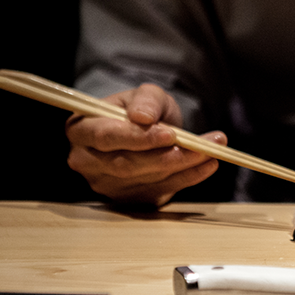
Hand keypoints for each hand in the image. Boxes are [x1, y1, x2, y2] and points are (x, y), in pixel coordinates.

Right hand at [66, 83, 224, 206]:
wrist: (147, 132)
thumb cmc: (140, 111)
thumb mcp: (145, 95)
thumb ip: (146, 100)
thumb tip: (143, 116)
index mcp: (81, 130)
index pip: (106, 137)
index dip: (138, 138)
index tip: (170, 134)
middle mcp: (88, 162)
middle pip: (127, 164)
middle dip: (168, 156)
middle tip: (202, 146)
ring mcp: (107, 185)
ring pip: (147, 179)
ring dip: (184, 165)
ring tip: (213, 150)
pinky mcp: (130, 199)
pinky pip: (161, 190)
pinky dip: (188, 178)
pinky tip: (208, 165)